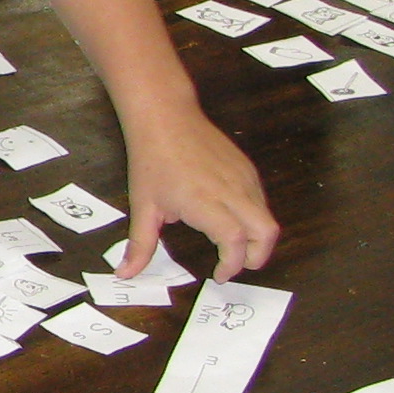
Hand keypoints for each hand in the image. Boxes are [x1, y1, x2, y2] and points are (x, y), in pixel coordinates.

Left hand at [117, 100, 275, 280]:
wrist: (166, 117)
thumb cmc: (152, 161)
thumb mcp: (143, 206)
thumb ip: (140, 245)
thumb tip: (126, 274)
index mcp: (205, 203)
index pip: (234, 242)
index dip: (232, 265)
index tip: (218, 275)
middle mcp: (231, 191)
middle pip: (266, 232)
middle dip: (257, 257)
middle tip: (236, 265)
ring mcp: (243, 177)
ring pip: (267, 216)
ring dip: (257, 238)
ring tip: (233, 246)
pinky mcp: (247, 168)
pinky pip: (261, 200)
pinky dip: (255, 218)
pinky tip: (232, 220)